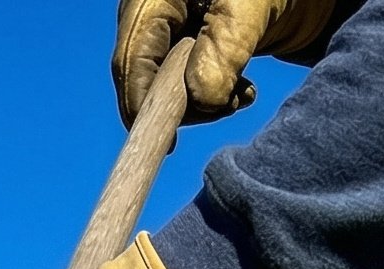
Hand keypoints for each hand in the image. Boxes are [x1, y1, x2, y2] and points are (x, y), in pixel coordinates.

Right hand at [113, 0, 359, 124]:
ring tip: (243, 95)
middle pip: (145, 77)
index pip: (133, 58)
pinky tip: (243, 93)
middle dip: (182, 105)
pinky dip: (214, 98)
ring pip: (166, 87)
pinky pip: (187, 86)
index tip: (166, 141)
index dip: (142, 103)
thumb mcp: (250, 9)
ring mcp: (170, 33)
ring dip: (204, 104)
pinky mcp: (190, 50)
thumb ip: (222, 51)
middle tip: (227, 107)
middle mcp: (154, 15)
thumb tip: (200, 102)